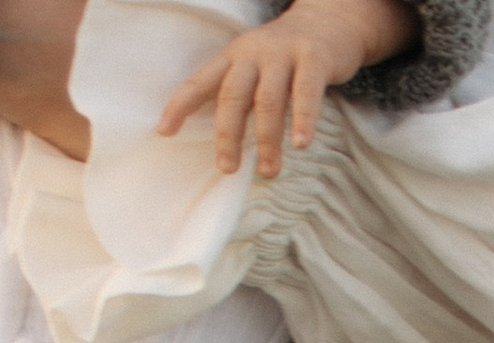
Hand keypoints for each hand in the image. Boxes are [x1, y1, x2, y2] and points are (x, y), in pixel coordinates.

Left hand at [159, 0, 413, 174]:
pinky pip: (306, 92)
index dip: (181, 104)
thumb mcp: (257, 69)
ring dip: (267, 139)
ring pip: (268, 99)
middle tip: (227, 168)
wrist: (328, 20)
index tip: (164, 131)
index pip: (201, 81)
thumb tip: (226, 144)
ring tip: (269, 170)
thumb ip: (243, 97)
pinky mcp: (314, 58)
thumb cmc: (288, 57)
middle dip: (228, 134)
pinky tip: (301, 144)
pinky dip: (303, 119)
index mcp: (234, 58)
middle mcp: (253, 53)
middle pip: (233, 95)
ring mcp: (283, 55)